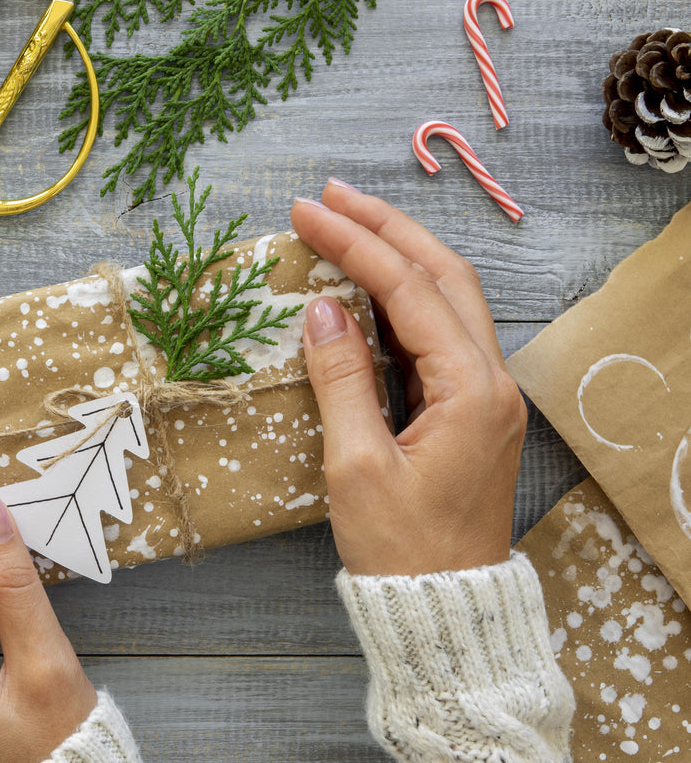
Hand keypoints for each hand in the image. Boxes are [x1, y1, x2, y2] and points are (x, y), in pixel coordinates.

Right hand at [290, 180, 524, 575]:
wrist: (443, 607)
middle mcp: (491, 381)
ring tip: (348, 221)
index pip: (411, 291)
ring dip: (400, 254)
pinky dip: (403, 298)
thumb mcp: (357, 467)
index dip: (357, 244)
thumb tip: (321, 310)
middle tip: (332, 195)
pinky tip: (368, 285)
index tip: (309, 212)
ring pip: (448, 297)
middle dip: (388, 227)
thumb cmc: (400, 549)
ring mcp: (485, 392)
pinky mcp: (469, 407)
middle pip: (444, 275)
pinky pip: (440, 332)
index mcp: (472, 391)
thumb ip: (341, 381)